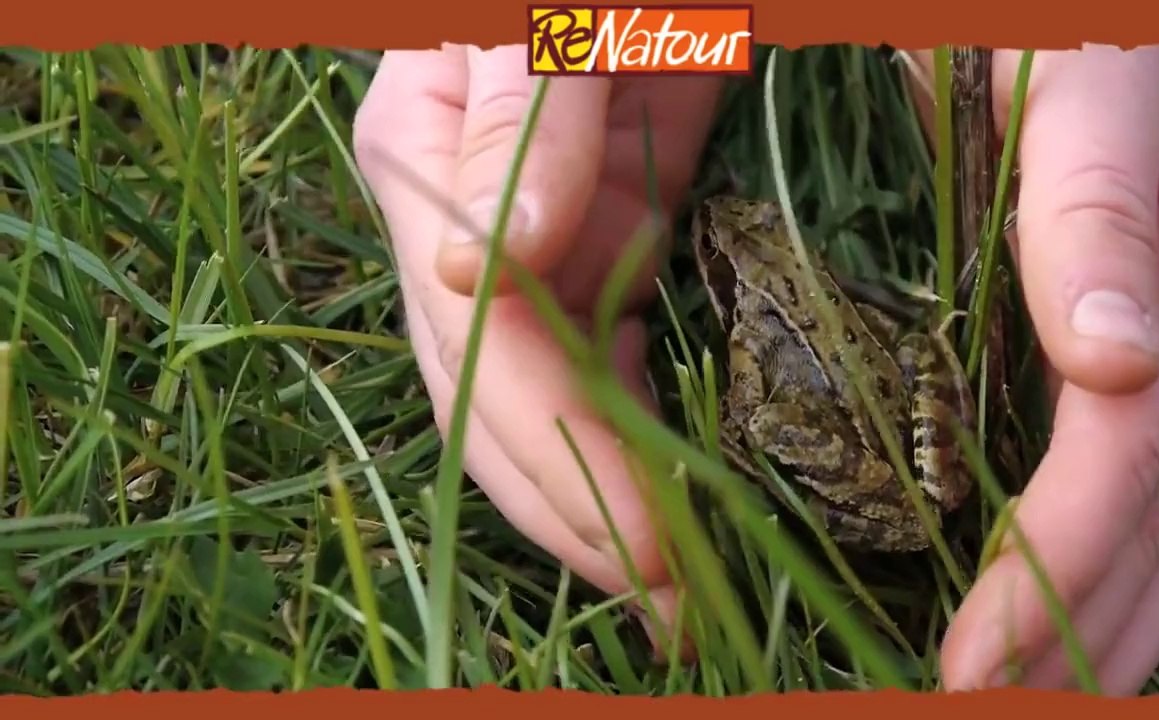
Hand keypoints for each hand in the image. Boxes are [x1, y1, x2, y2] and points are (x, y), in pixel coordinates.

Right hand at [352, 46, 721, 638]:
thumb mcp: (539, 8)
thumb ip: (521, 112)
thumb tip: (498, 268)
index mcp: (426, 172)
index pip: (484, 348)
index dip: (560, 453)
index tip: (646, 543)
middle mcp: (461, 227)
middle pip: (496, 402)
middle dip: (579, 511)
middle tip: (673, 609)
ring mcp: (527, 240)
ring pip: (543, 402)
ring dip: (603, 499)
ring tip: (674, 591)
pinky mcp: (598, 234)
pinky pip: (600, 355)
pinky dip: (634, 432)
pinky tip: (674, 497)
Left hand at [907, 45, 1158, 693]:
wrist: (1086, 4)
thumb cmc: (1062, 14)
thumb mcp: (1083, 72)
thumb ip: (1094, 200)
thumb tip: (1115, 365)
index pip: (1128, 452)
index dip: (1050, 566)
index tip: (967, 664)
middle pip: (1155, 511)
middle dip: (1070, 631)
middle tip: (970, 714)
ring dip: (1097, 631)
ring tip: (1025, 707)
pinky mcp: (1154, 343)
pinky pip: (1147, 481)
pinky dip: (1105, 570)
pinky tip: (1067, 635)